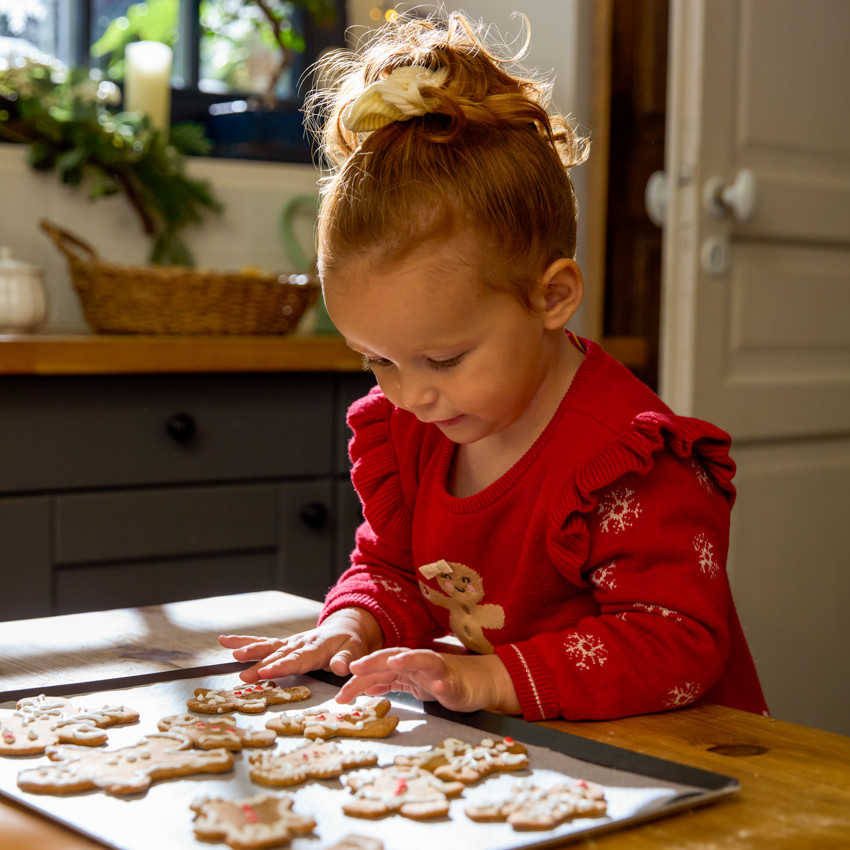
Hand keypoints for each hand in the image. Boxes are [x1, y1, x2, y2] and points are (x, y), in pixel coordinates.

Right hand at [218, 608, 381, 682]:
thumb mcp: (355, 651)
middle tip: (244, 675)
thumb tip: (341, 668)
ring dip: (250, 652)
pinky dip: (244, 641)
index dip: (282, 666)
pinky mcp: (283, 643)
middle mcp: (299, 643)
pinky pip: (263, 642)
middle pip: (278, 655)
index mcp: (316, 648)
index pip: (297, 659)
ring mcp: (289, 642)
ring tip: (233, 657)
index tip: (267, 672)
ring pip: (267, 647)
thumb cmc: (350, 644)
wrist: (345, 628)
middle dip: (261, 664)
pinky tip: (225, 641)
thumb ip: (347, 659)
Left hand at [335, 647, 520, 714]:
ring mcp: (438, 670)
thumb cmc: (443, 682)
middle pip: (394, 657)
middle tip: (354, 668)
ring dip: (409, 660)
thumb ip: (389, 682)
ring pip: (422, 660)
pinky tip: (437, 685)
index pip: (378, 668)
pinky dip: (443, 682)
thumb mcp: (411, 684)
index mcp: (405, 665)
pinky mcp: (456, 682)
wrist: (478, 682)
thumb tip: (365, 686)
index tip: (340, 695)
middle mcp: (419, 663)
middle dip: (374, 661)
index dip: (359, 679)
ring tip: (394, 662)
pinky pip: (449, 682)